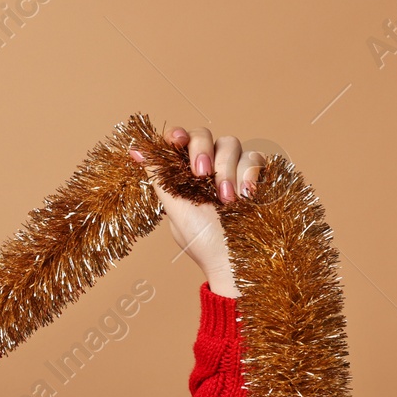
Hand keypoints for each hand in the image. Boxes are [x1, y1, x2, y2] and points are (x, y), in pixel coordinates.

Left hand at [129, 126, 264, 298]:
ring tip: (227, 200)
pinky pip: (256, 157)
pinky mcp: (260, 175)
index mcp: (186, 173)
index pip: (181, 141)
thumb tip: (136, 151)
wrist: (234, 262)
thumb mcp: (176, 208)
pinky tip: (247, 194)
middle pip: (205, 135)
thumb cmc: (202, 241)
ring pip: (231, 144)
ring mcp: (236, 169)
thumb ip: (160, 177)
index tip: (177, 140)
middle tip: (201, 173)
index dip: (178, 135)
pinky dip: (250, 172)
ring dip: (226, 169)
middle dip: (202, 150)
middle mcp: (211, 166)